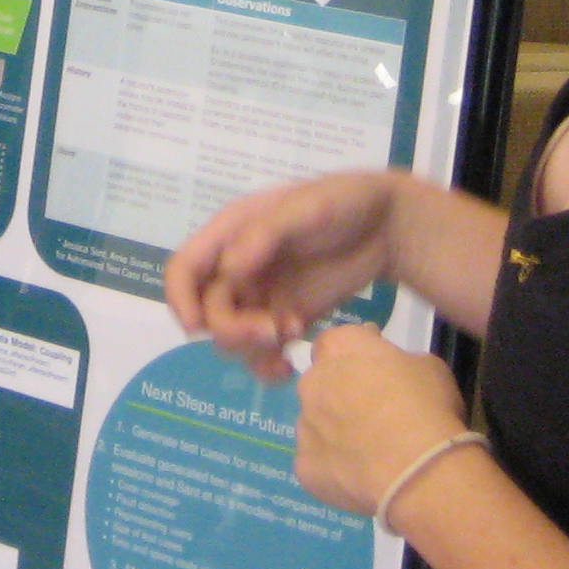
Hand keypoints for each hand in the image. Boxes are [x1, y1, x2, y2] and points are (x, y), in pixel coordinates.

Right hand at [164, 171, 399, 374]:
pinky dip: (268, 366)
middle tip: (273, 331)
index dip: (180, 298)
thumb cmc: (343, 202)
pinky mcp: (286, 319)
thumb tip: (230, 270)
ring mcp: (261, 297)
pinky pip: (262, 353)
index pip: (184, 269)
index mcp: (230, 233)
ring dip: (253, 348)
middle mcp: (237, 268)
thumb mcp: (306, 207)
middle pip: (208, 312)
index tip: (197, 326)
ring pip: (232, 338)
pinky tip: (291, 365)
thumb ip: (265, 235)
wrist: (388, 225)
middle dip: (233, 328)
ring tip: (294, 335)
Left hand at [295, 322, 469, 516]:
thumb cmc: (426, 408)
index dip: (353, 355)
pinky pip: (317, 463)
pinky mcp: (304, 466)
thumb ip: (400, 362)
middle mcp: (312, 382)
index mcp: (339, 348)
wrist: (416, 469)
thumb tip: (394, 372)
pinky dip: (334, 469)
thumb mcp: (428, 367)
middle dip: (340, 395)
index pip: (334, 342)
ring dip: (335, 433)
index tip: (374, 369)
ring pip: (316, 425)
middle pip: (320, 384)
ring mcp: (304, 426)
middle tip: (374, 415)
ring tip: (370, 453)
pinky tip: (361, 478)